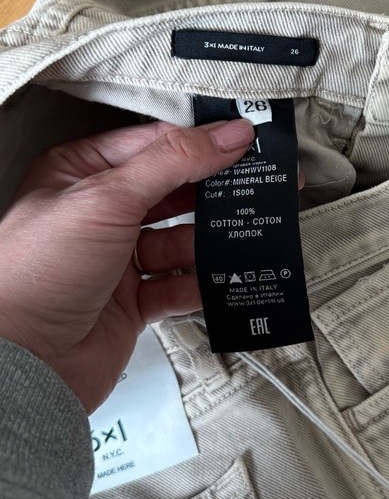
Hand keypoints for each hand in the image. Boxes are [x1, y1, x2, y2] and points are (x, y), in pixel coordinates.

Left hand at [0, 119, 254, 413]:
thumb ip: (172, 162)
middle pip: (172, 195)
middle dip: (210, 195)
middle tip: (253, 190)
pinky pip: (179, 287)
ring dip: (206, 245)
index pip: (153, 146)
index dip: (199, 144)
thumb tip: (226, 136)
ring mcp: (120, 260)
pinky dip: (199, 286)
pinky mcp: (135, 301)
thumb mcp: (107, 198)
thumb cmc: (39, 271)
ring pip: (181, 243)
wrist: (24, 362)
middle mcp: (102, 216)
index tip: (243, 144)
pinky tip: (216, 282)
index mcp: (83, 176)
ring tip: (236, 240)